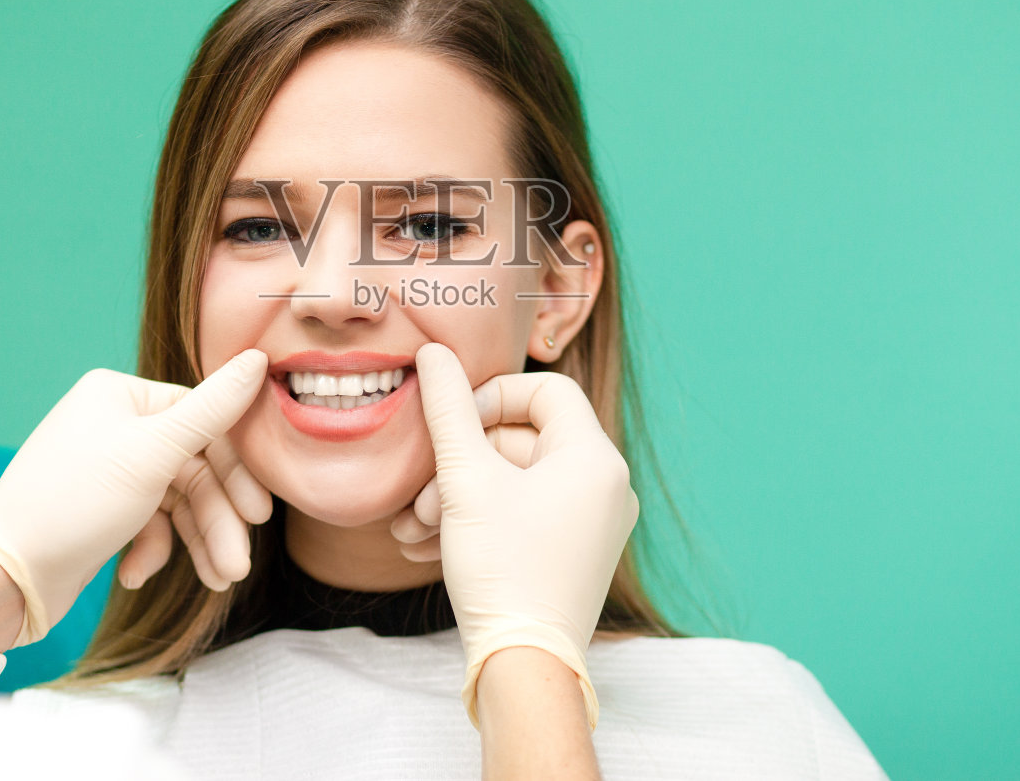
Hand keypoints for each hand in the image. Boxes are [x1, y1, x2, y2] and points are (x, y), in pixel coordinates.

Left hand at [0, 350, 267, 647]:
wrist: (6, 576)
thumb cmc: (75, 503)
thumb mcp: (153, 453)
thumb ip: (212, 410)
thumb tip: (259, 358)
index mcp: (121, 395)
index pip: (203, 421)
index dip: (235, 471)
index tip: (259, 513)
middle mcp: (113, 424)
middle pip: (193, 468)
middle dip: (216, 520)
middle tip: (237, 566)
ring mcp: (108, 467)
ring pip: (176, 501)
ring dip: (197, 542)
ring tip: (215, 582)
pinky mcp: (102, 508)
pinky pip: (149, 522)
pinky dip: (153, 549)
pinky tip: (134, 575)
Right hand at [412, 342, 638, 729]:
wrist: (525, 666)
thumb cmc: (502, 569)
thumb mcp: (465, 480)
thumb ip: (447, 409)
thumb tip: (432, 353)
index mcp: (594, 457)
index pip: (545, 389)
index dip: (491, 395)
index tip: (451, 423)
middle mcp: (607, 485)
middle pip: (524, 439)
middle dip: (461, 463)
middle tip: (419, 495)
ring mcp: (594, 522)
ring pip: (516, 482)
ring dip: (458, 497)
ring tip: (412, 530)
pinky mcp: (576, 553)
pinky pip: (526, 514)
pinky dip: (480, 520)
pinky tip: (428, 547)